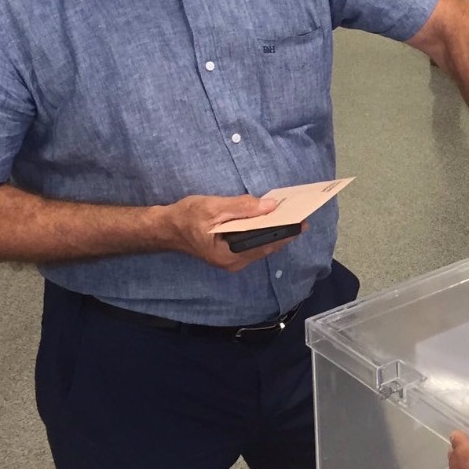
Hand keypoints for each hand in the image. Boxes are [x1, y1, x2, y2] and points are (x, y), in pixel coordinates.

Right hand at [158, 193, 299, 271]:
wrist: (166, 227)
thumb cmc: (186, 217)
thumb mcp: (213, 208)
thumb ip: (242, 207)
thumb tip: (270, 206)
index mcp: (229, 255)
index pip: (264, 245)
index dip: (284, 233)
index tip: (301, 222)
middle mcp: (234, 262)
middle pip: (265, 247)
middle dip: (283, 232)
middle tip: (300, 216)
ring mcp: (233, 259)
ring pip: (261, 245)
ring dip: (275, 231)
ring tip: (290, 215)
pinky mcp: (232, 252)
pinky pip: (253, 243)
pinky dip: (263, 231)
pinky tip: (271, 219)